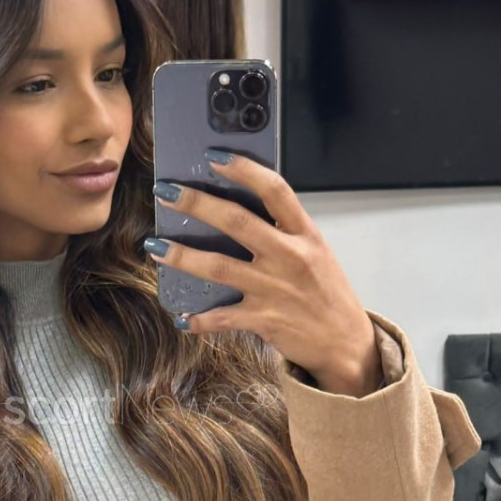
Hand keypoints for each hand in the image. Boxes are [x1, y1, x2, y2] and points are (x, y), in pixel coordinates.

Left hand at [146, 153, 381, 397]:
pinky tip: (183, 317)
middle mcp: (290, 257)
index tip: (215, 157)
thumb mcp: (315, 252)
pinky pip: (222, 318)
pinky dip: (200, 319)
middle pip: (237, 222)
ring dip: (182, 256)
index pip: (275, 190)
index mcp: (305, 234)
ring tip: (155, 245)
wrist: (346, 343)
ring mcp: (275, 289)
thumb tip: (235, 211)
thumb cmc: (326, 293)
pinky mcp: (264, 320)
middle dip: (197, 203)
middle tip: (166, 191)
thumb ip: (283, 232)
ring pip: (219, 267)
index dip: (244, 170)